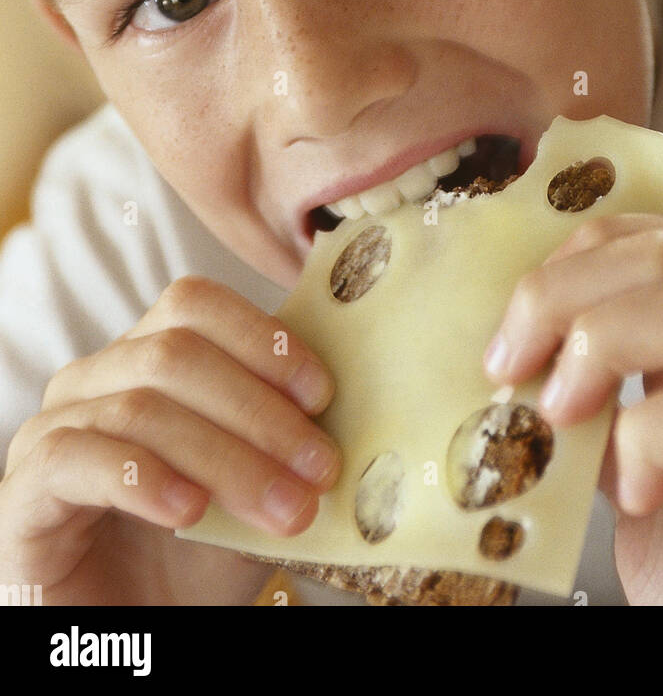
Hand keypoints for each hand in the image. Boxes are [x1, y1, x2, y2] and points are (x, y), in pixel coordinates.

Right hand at [0, 276, 340, 605]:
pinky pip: (77, 458)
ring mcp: (52, 429)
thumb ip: (289, 438)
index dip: (262, 339)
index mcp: (146, 357)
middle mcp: (94, 379)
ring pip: (141, 406)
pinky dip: (144, 479)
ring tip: (285, 508)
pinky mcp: (25, 489)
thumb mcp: (258, 485)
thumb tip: (357, 403)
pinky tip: (191, 511)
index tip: (322, 394)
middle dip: (260, 409)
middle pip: (175, 350)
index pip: (195, 304)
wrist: (136, 631)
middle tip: (319, 468)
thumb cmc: (197, 556)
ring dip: (227, 456)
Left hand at [484, 214, 662, 604]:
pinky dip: (644, 439)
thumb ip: (574, 401)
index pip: (656, 236)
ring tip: (562, 415)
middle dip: (564, 288)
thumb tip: (492, 363)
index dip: (580, 248)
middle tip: (513, 367)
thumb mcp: (608, 455)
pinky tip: (627, 490)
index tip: (517, 322)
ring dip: (603, 344)